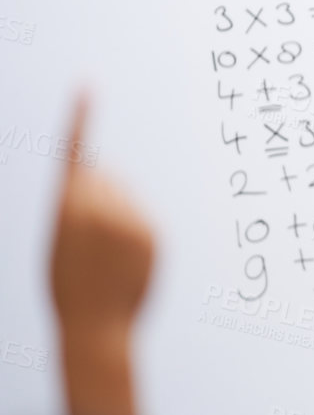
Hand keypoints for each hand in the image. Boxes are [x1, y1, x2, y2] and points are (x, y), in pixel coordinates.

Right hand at [49, 97, 154, 346]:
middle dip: (98, 194)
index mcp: (67, 205)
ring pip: (126, 197)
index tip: (86, 87)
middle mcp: (101, 205)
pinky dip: (134, 232)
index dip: (79, 119)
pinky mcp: (153, 232)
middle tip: (89, 236)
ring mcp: (131, 218)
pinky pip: (143, 219)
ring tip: (106, 255)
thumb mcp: (60, 242)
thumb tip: (107, 180)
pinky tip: (125, 260)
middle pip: (105, 177)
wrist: (97, 327)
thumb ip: (78, 206)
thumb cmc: (68, 287)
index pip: (73, 154)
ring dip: (116, 215)